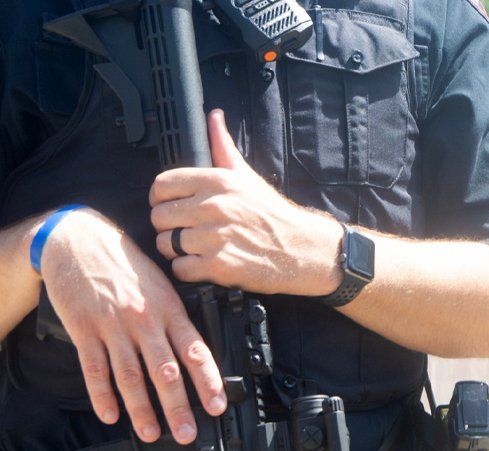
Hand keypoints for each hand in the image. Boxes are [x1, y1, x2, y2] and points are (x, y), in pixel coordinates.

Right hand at [39, 208, 226, 443]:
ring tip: (151, 433)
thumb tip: (194, 354)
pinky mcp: (84, 329)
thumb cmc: (126, 265)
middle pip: (165, 370)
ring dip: (141, 409)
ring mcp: (113, 326)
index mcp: (170, 309)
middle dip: (178, 406)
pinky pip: (94, 368)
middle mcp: (144, 320)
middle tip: (186, 433)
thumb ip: (176, 318)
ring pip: (130, 375)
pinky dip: (101, 395)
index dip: (208, 381)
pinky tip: (110, 414)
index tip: (217, 405)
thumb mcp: (162, 285)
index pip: (195, 350)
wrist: (78, 239)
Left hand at [150, 110, 342, 296]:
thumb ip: (222, 147)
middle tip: (189, 231)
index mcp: (218, 181)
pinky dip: (189, 271)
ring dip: (178, 250)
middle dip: (170, 227)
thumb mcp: (248, 176)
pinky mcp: (219, 266)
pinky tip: (206, 265)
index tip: (172, 207)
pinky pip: (180, 268)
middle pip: (159, 217)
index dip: (161, 198)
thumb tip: (213, 116)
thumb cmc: (274, 215)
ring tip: (199, 249)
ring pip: (166, 244)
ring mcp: (216, 237)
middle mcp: (214, 206)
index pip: (162, 185)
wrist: (304, 249)